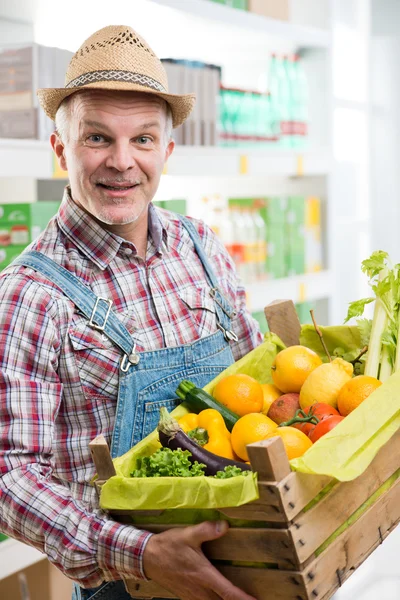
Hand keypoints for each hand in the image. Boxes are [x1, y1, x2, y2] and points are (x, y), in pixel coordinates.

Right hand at [142, 520, 257, 599]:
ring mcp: (192, 595)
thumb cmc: (169, 546)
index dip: (243, 599)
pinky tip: (217, 598)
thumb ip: (207, 530)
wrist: (147, 557)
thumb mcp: (188, 534)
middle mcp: (200, 590)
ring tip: (236, 598)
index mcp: (204, 576)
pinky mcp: (186, 596)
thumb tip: (225, 526)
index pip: (228, 592)